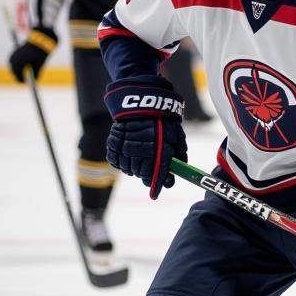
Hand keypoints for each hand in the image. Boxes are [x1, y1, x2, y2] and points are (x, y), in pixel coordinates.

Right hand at [8, 28, 55, 81]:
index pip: (19, 78)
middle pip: (15, 72)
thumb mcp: (39, 66)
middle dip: (19, 75)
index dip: (23, 81)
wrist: (38, 40)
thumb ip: (36, 74)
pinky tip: (22, 65)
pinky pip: (14, 61)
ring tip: (24, 73)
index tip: (27, 83)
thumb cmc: (39, 54)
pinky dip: (17, 64)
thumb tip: (35, 80)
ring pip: (13, 67)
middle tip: (25, 79)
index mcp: (18, 66)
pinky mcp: (13, 52)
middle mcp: (13, 61)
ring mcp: (12, 56)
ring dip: (18, 69)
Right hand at [104, 75, 186, 198]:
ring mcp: (125, 150)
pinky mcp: (114, 145)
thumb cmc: (162, 121)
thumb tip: (181, 168)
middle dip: (148, 176)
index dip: (157, 185)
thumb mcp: (177, 136)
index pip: (156, 177)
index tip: (156, 191)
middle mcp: (141, 154)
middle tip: (151, 172)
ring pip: (129, 170)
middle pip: (142, 175)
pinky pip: (116, 162)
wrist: (141, 104)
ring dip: (135, 170)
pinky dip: (121, 163)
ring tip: (140, 161)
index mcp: (158, 153)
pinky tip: (128, 157)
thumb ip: (179, 154)